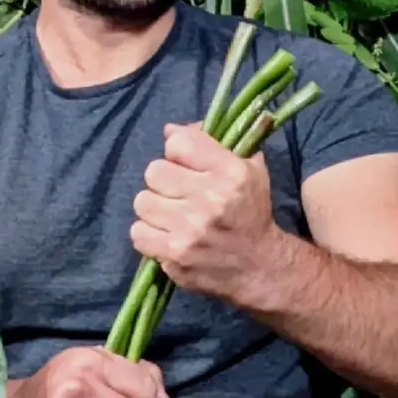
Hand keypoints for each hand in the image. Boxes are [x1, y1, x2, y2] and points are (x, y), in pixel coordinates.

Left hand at [129, 123, 279, 304]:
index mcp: (231, 173)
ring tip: (171, 216)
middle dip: (163, 181)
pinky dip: (148, 235)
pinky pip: (138, 233)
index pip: (178, 143)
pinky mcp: (175, 255)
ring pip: (142, 202)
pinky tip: (166, 236)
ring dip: (154, 208)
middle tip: (177, 194)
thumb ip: (211, 143)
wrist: (260, 267)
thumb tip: (169, 130)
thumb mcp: (248, 169)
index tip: (185, 166)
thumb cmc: (250, 213)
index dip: (176, 153)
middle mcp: (211, 199)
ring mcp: (190, 229)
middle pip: (154, 171)